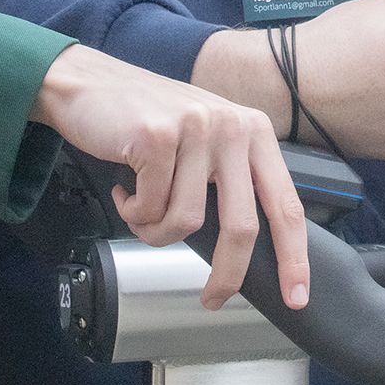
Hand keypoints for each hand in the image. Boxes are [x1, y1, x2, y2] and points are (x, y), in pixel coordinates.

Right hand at [33, 44, 309, 310]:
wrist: (88, 84)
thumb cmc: (146, 120)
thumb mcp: (206, 140)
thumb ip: (231, 179)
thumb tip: (247, 248)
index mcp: (254, 131)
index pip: (284, 204)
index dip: (293, 256)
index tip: (297, 296)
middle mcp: (232, 127)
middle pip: (242, 226)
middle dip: (228, 274)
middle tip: (211, 299)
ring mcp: (196, 129)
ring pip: (187, 223)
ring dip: (157, 232)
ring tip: (140, 210)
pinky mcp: (157, 137)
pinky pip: (150, 209)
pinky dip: (133, 213)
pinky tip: (124, 191)